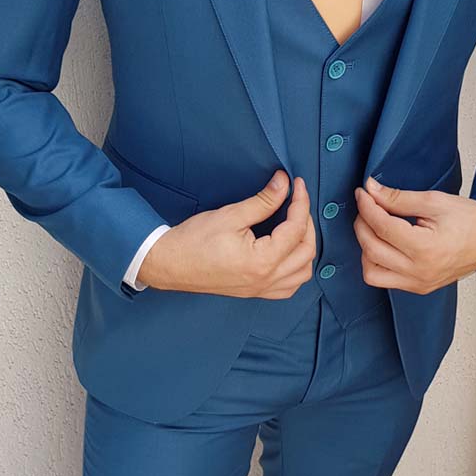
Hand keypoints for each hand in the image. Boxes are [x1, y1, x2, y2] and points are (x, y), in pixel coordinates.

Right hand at [137, 170, 316, 296]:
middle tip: (297, 202)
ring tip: (295, 225)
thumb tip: (284, 183)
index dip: (301, 202)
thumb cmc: (193, 241)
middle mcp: (266, 280)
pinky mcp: (254, 292)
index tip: (296, 184)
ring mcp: (261, 290)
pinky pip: (288, 286)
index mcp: (262, 261)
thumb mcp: (231, 215)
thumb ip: (263, 200)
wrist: (169, 264)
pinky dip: (296, 268)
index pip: (296, 229)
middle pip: (306, 252)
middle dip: (307, 223)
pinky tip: (288, 252)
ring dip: (305, 248)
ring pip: (302, 273)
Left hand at [353, 175, 475, 292]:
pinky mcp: (418, 288)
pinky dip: (376, 262)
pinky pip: (384, 280)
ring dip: (365, 247)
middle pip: (371, 249)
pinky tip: (383, 244)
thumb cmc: (471, 220)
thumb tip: (372, 190)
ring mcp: (418, 283)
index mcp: (426, 248)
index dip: (367, 207)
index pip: (382, 227)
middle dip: (362, 224)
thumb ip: (398, 198)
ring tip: (373, 227)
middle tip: (366, 206)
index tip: (362, 194)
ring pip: (371, 272)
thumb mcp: (434, 201)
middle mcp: (419, 271)